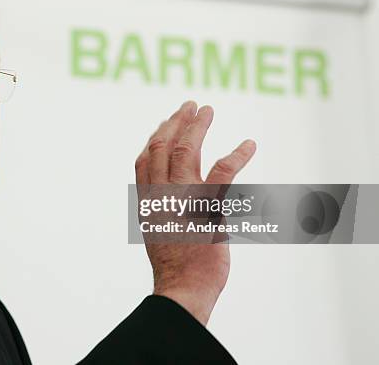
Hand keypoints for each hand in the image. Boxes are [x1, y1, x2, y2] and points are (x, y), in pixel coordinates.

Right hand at [135, 101, 255, 324]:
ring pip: (186, 152)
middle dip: (175, 123)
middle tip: (189, 106)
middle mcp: (160, 195)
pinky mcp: (208, 208)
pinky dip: (238, 156)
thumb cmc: (174, 266)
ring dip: (197, 127)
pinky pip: (223, 174)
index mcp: (147, 201)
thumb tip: (172, 196)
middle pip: (162, 148)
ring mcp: (182, 200)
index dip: (154, 137)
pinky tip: (249, 145)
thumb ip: (162, 209)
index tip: (164, 122)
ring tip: (207, 110)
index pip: (143, 160)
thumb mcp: (158, 232)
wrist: (183, 288)